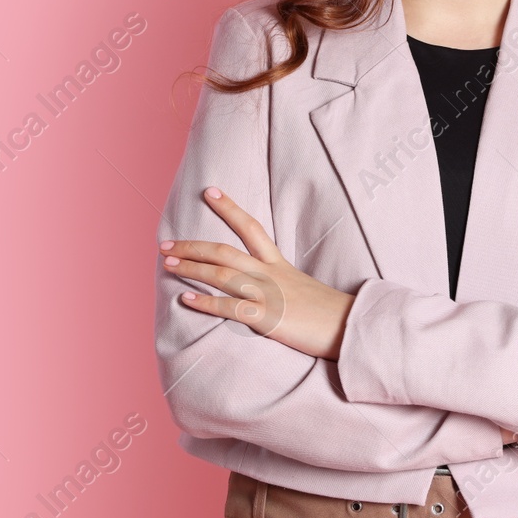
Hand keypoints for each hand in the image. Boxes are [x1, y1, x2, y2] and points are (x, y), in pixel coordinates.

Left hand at [160, 187, 353, 360]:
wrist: (351, 326)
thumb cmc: (329, 312)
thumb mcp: (304, 287)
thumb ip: (281, 282)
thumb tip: (262, 284)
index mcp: (280, 265)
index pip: (251, 228)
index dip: (229, 208)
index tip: (209, 191)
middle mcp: (270, 275)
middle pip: (225, 252)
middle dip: (192, 246)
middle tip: (166, 244)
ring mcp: (268, 295)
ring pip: (222, 275)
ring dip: (192, 269)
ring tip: (168, 265)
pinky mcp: (268, 318)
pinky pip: (231, 308)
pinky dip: (206, 303)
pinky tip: (185, 300)